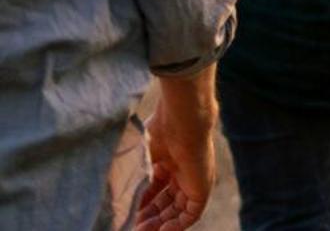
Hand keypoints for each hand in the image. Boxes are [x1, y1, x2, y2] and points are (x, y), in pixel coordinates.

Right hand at [136, 72, 215, 230]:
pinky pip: (192, 213)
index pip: (154, 187)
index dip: (141, 202)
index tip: (126, 214)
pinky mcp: (203, 187)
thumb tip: (112, 200)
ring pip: (177, 209)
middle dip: (148, 216)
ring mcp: (193, 179)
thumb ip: (127, 178)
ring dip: (160, 223)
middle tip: (132, 227)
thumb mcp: (136, 160)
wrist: (181, 122)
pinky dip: (177, 225)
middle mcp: (182, 169)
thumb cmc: (155, 134)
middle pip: (166, 200)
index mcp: (167, 158)